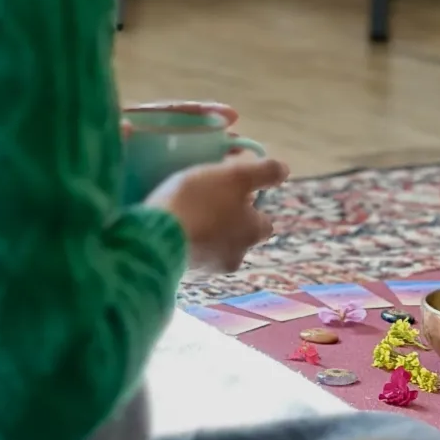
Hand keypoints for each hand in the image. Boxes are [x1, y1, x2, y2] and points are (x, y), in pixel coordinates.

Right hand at [148, 154, 287, 274]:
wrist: (155, 235)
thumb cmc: (199, 201)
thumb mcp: (236, 175)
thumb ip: (264, 171)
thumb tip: (284, 170)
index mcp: (254, 232)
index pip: (263, 219)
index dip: (249, 201)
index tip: (230, 185)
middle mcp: (237, 255)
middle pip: (239, 231)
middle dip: (227, 216)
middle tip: (206, 193)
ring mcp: (210, 266)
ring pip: (215, 240)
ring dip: (206, 226)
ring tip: (185, 205)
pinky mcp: (185, 269)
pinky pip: (192, 248)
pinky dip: (187, 235)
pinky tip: (173, 220)